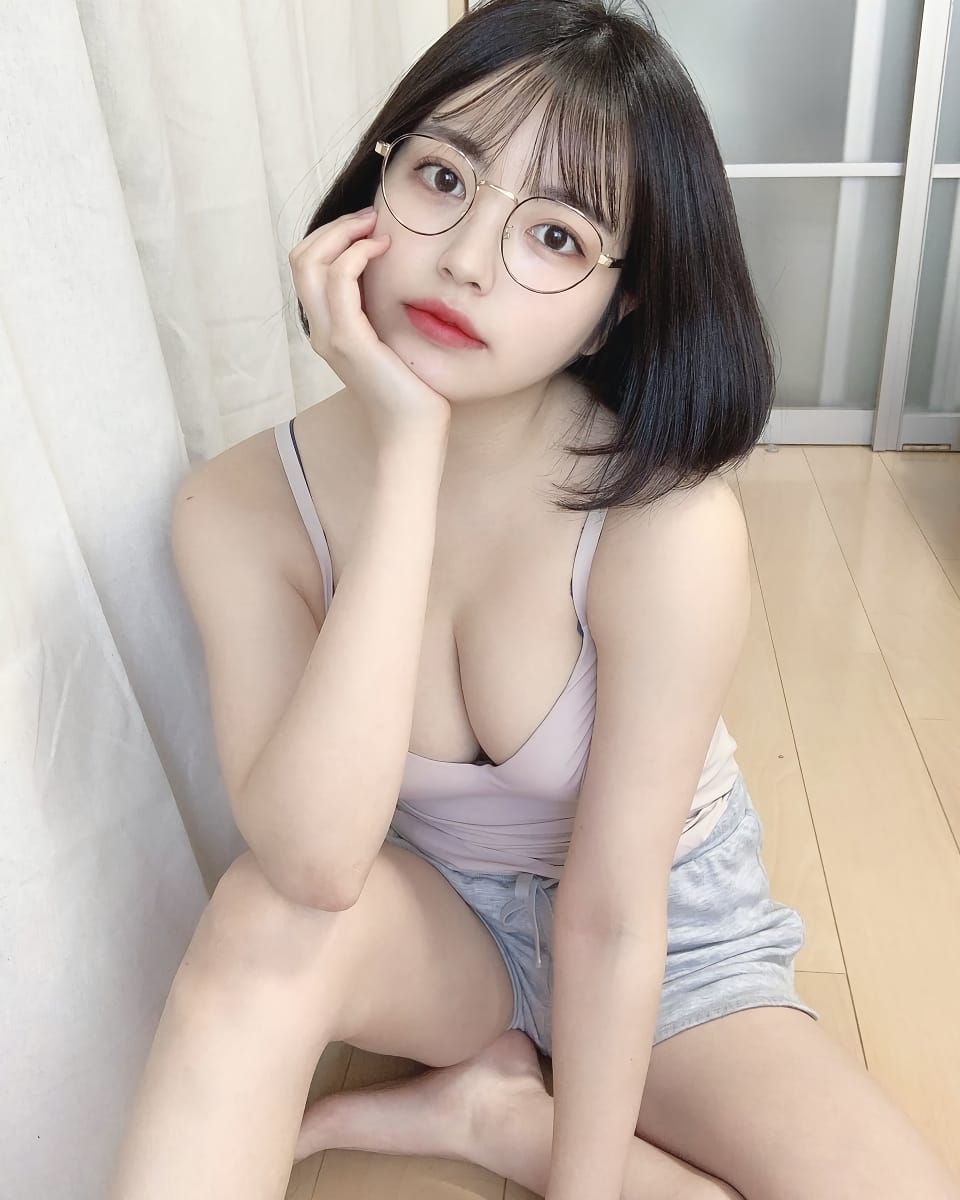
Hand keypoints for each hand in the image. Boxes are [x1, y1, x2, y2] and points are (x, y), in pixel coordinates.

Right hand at [288, 208, 451, 450]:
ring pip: (310, 263)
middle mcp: (320, 331)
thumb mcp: (392, 342)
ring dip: (344, 234)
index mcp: (327, 329)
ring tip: (378, 229)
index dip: (333, 237)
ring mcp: (330, 336)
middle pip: (301, 258)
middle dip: (334, 227)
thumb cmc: (412, 390)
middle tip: (372, 218)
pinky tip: (384, 250)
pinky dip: (357, 255)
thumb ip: (383, 314)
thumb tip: (397, 278)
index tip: (370, 227)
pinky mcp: (350, 341)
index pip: (307, 266)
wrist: (413, 431)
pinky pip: (339, 282)